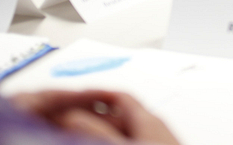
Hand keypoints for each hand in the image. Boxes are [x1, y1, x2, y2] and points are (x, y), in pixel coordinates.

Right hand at [11, 90, 179, 144]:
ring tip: (87, 134)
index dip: (96, 93)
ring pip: (128, 128)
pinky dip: (118, 138)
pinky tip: (109, 143)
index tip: (77, 96)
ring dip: (106, 129)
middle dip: (96, 115)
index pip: (120, 95)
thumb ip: (98, 132)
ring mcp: (160, 139)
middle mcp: (156, 126)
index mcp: (148, 119)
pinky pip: (136, 138)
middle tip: (74, 119)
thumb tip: (73, 117)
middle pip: (122, 112)